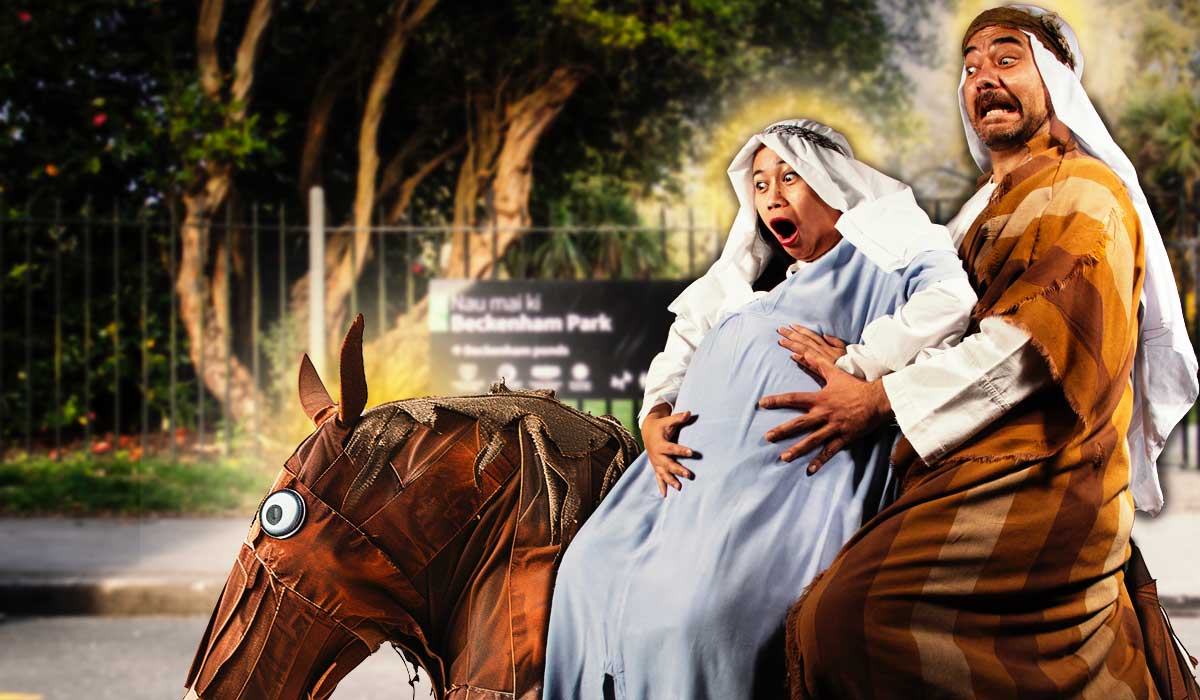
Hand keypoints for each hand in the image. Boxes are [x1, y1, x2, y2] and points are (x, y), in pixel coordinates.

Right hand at [640, 403, 697, 497]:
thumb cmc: (661, 426)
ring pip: (663, 473)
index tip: (692, 452)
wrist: (648, 432)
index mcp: (660, 443)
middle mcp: (657, 454)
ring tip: (680, 487)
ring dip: (671, 480)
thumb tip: (690, 413)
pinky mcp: (656, 466)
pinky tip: (665, 495)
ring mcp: (656, 462)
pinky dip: (661, 486)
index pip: (672, 448)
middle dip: (678, 469)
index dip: (681, 450)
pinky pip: (658, 478)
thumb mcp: (668, 421)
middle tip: (689, 474)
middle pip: (668, 463)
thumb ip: (679, 418)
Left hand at [759, 351, 891, 474]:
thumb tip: (800, 352)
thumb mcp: (835, 373)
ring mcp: (834, 427)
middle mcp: (825, 413)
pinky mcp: (844, 437)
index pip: (794, 399)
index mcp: (820, 399)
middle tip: (767, 437)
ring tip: (783, 457)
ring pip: (813, 440)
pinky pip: (830, 451)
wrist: (878, 400)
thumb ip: (816, 363)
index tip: (762, 403)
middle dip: (783, 430)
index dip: (777, 400)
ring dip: (797, 449)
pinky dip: (820, 461)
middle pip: (800, 423)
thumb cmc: (855, 386)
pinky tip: (809, 470)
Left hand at [777, 325, 847, 367]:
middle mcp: (823, 350)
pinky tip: (792, 356)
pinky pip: (811, 364)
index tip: (791, 325)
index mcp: (827, 345)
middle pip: (805, 340)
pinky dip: (802, 359)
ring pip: (805, 349)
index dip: (801, 330)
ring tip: (781, 341)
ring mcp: (823, 359)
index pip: (811, 335)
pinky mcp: (824, 370)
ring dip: (793, 345)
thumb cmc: (851, 362)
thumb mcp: (844, 349)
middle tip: (779, 329)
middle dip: (792, 334)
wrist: (857, 374)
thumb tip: (825, 334)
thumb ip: (835, 341)